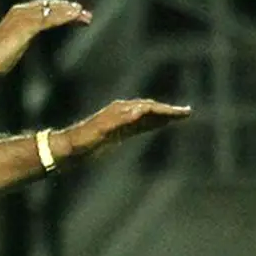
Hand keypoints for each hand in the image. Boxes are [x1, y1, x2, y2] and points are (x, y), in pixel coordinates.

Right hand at [0, 0, 91, 76]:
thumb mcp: (15, 45)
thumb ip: (23, 39)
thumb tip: (25, 42)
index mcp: (19, 14)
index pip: (44, 7)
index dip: (61, 10)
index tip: (76, 15)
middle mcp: (21, 11)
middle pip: (50, 5)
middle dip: (69, 9)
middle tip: (86, 14)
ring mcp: (23, 17)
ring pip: (51, 10)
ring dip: (69, 12)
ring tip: (83, 15)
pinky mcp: (26, 26)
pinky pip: (48, 19)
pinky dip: (63, 17)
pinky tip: (74, 18)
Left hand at [64, 99, 191, 156]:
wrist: (68, 147)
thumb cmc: (84, 140)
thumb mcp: (101, 131)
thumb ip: (120, 120)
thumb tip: (140, 111)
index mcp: (120, 111)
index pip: (149, 108)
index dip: (166, 110)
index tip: (182, 113)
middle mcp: (122, 112)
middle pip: (150, 109)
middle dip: (169, 111)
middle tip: (187, 113)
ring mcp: (120, 121)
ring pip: (147, 115)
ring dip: (162, 115)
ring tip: (178, 117)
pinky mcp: (118, 131)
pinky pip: (140, 125)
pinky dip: (152, 123)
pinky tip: (159, 125)